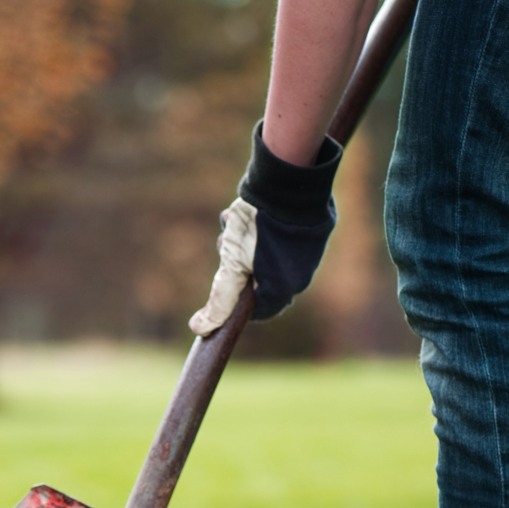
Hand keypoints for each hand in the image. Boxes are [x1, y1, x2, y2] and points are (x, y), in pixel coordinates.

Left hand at [189, 121, 340, 335]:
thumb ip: (219, 299)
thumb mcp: (232, 266)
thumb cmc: (258, 227)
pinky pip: (276, 237)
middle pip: (257, 281)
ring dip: (241, 244)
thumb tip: (200, 329)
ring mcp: (306, 250)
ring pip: (263, 257)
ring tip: (233, 224)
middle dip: (235, 265)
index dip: (235, 301)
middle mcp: (301, 273)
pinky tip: (244, 212)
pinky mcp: (308, 228)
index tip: (221, 285)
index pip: (259, 310)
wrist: (288, 178)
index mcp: (287, 288)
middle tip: (225, 245)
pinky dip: (256, 229)